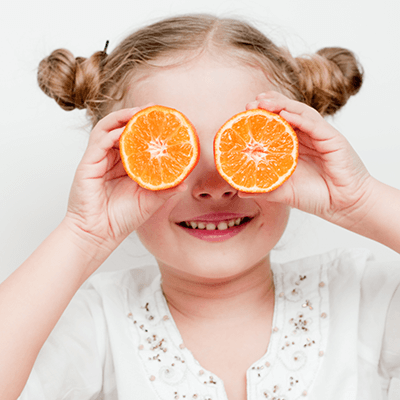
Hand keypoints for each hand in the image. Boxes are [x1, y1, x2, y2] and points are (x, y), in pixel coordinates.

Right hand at [65, 107, 185, 250]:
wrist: (98, 234)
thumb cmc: (121, 219)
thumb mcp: (149, 202)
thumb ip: (165, 190)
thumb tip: (185, 182)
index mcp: (125, 166)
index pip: (136, 140)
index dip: (148, 129)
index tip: (164, 120)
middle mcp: (111, 160)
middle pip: (121, 129)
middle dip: (135, 116)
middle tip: (152, 109)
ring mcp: (98, 160)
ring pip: (107, 129)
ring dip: (122, 118)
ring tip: (138, 112)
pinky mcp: (88, 164)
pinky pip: (99, 141)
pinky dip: (111, 133)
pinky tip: (125, 130)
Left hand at [242, 91, 373, 229]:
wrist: (344, 206)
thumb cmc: (316, 197)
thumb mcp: (284, 192)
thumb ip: (264, 189)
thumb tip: (240, 191)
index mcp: (294, 146)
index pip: (276, 124)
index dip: (261, 116)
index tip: (244, 113)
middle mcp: (306, 137)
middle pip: (286, 113)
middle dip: (268, 105)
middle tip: (250, 104)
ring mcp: (319, 136)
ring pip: (299, 112)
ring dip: (281, 105)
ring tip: (263, 102)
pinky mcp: (332, 139)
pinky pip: (314, 124)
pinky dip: (299, 117)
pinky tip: (285, 114)